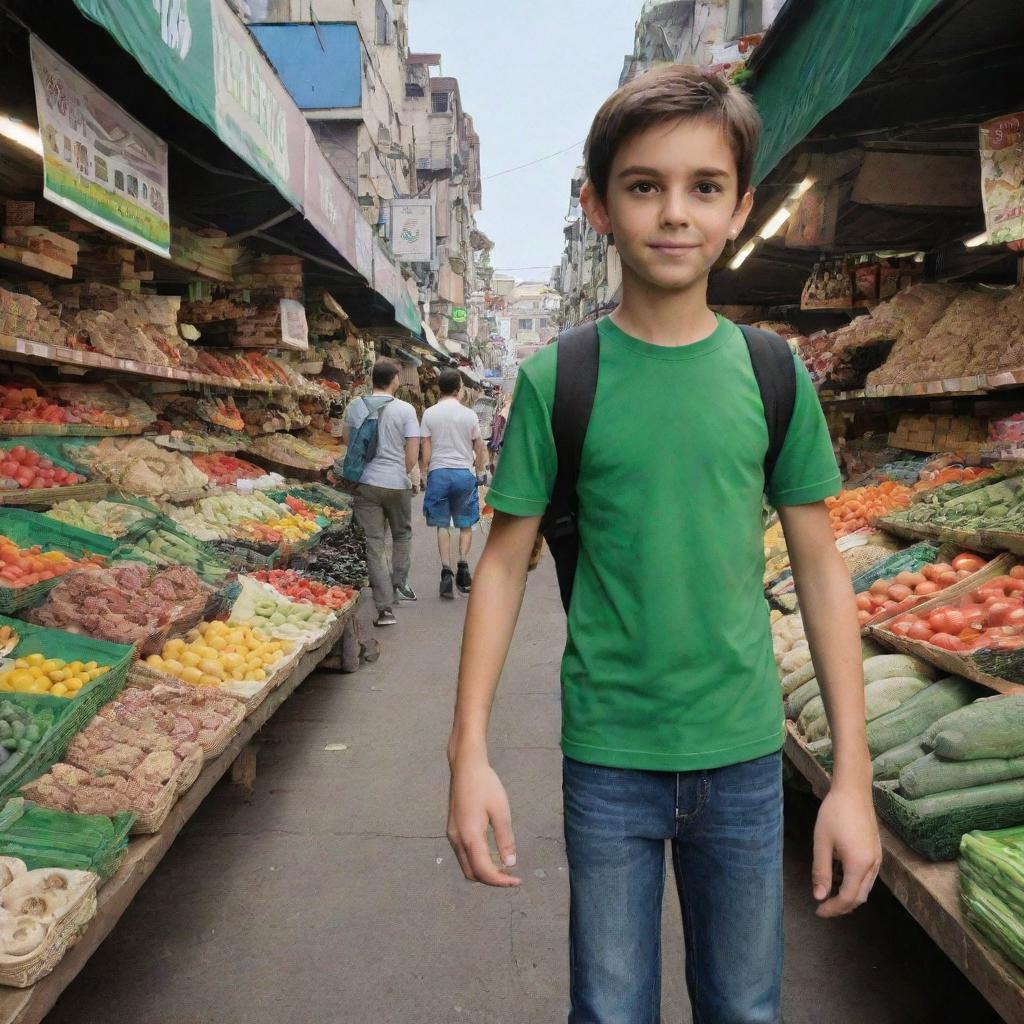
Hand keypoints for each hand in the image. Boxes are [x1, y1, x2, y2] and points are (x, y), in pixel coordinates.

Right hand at [447, 753, 519, 886]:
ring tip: (503, 867)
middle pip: (472, 873)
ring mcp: (452, 835)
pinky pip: (463, 854)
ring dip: (483, 871)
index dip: (501, 881)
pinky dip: (476, 861)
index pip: (484, 871)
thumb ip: (505, 839)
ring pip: (466, 865)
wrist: (465, 766)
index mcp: (470, 837)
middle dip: (491, 880)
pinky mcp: (452, 829)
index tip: (517, 881)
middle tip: (511, 876)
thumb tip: (510, 863)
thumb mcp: (501, 811)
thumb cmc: (485, 785)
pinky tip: (490, 853)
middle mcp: (457, 840)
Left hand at [812, 782, 881, 916]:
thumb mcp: (822, 842)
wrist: (854, 790)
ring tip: (830, 896)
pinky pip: (868, 877)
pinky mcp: (877, 851)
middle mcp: (873, 865)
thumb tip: (819, 897)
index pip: (848, 898)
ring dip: (850, 897)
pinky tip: (842, 879)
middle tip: (823, 907)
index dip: (833, 909)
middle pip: (860, 897)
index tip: (818, 911)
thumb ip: (821, 871)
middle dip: (842, 906)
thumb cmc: (834, 813)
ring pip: (866, 888)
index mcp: (859, 865)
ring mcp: (877, 858)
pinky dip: (856, 885)